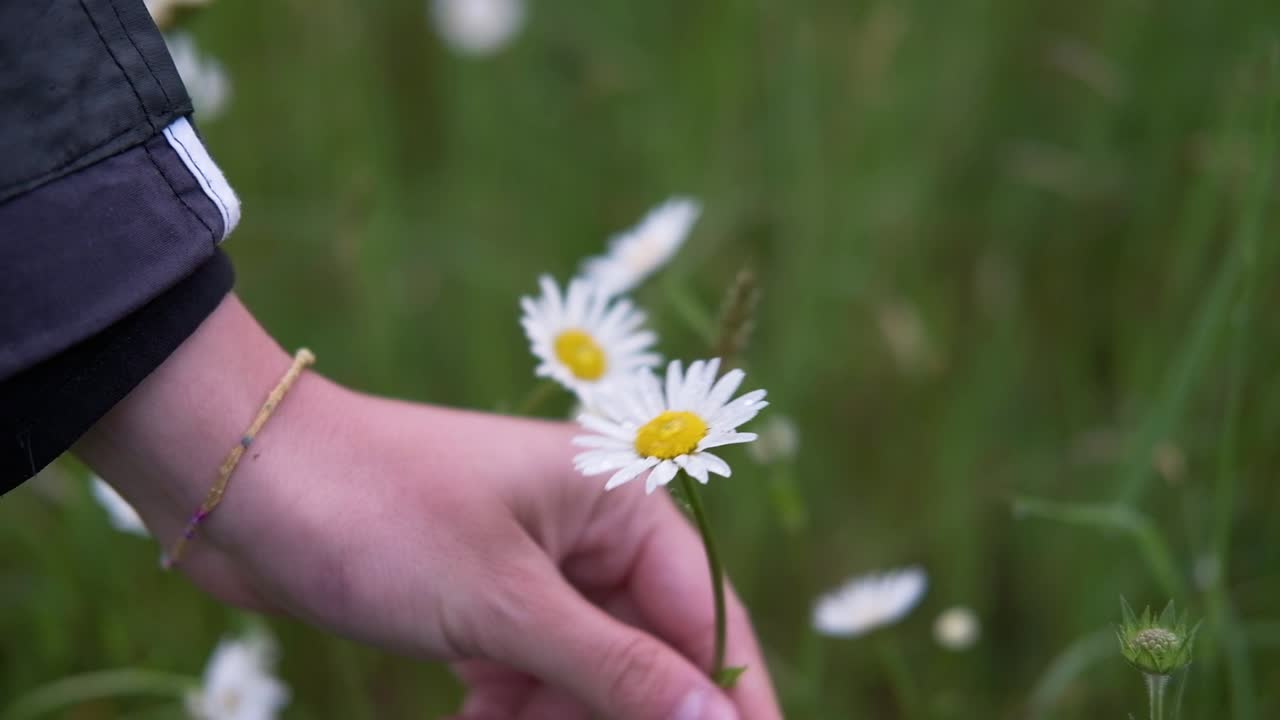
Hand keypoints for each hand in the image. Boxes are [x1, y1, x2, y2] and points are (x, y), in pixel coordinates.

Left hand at [77, 295, 781, 719]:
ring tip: (491, 719)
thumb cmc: (378, 513)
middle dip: (614, 713)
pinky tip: (472, 712)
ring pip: (586, 669)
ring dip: (552, 714)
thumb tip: (722, 718)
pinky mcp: (485, 592)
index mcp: (618, 498)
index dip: (726, 696)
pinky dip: (512, 703)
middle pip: (645, 648)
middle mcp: (589, 526)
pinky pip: (532, 666)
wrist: (241, 478)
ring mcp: (535, 561)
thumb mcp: (504, 604)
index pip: (703, 614)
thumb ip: (617, 670)